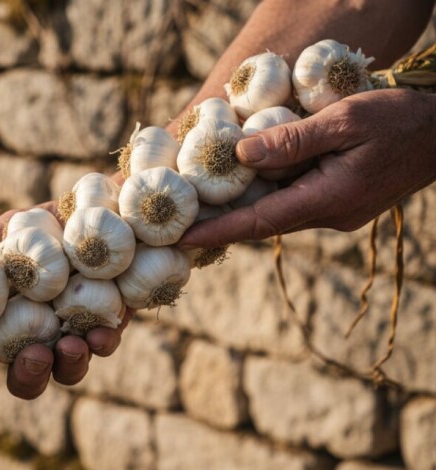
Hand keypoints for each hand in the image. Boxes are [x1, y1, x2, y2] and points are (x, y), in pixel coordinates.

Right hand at [0, 204, 132, 410]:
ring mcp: (70, 335)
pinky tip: (101, 330)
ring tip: (71, 344)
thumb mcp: (3, 232)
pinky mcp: (106, 325)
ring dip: (67, 365)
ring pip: (63, 371)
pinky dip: (101, 341)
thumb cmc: (43, 225)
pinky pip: (101, 346)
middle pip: (22, 378)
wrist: (103, 212)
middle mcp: (33, 335)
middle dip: (26, 377)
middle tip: (33, 357)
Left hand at [179, 89, 435, 248]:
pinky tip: (246, 173)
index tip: (182, 241)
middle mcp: (327, 214)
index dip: (218, 231)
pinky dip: (267, 188)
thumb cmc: (399, 120)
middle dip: (221, 219)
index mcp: (328, 200)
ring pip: (277, 207)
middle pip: (262, 219)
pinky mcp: (338, 200)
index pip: (260, 223)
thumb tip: (241, 155)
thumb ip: (292, 140)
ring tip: (199, 195)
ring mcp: (334, 210)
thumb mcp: (344, 121)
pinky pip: (293, 197)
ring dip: (242, 202)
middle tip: (177, 217)